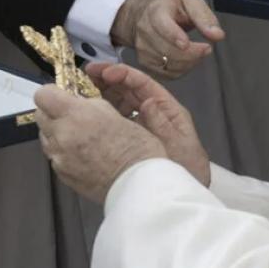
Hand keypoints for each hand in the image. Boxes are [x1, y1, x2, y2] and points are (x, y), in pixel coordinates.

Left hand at [35, 85, 165, 202]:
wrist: (137, 184)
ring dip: (57, 132)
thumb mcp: (114, 112)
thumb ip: (90, 105)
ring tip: (81, 135)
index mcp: (75, 115)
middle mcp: (62, 136)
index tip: (61, 93)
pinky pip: (54, 156)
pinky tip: (84, 152)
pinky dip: (63, 151)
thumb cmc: (134, 149)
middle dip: (53, 111)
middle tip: (72, 113)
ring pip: (46, 136)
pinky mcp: (62, 174)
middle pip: (40, 114)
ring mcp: (59, 157)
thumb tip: (78, 102)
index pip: (43, 95)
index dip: (52, 92)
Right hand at [87, 62, 209, 185]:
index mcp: (167, 109)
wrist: (181, 196)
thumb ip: (163, 124)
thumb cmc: (187, 169)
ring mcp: (140, 125)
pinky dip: (102, 113)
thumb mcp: (179, 145)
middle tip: (86, 74)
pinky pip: (115, 120)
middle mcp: (153, 113)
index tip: (103, 72)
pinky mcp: (129, 138)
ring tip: (81, 88)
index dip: (123, 74)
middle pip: (128, 89)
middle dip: (108, 79)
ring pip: (119, 102)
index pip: (143, 85)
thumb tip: (148, 101)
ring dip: (102, 93)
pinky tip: (87, 111)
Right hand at [110, 0, 225, 79]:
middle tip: (206, 48)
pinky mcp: (146, 63)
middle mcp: (145, 31)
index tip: (186, 43)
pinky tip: (187, 60)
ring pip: (169, 64)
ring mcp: (143, 49)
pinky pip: (167, 73)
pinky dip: (182, 69)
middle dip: (192, 53)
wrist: (146, 17)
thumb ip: (205, 18)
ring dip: (189, 62)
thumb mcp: (190, 4)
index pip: (162, 25)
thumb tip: (216, 34)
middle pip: (168, 49)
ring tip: (198, 52)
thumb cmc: (170, 9)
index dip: (174, 36)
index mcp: (156, 12)